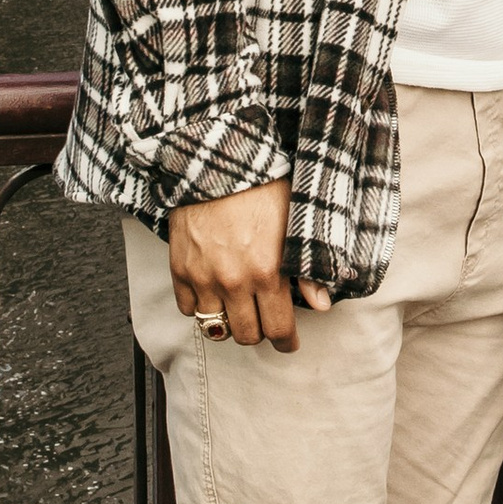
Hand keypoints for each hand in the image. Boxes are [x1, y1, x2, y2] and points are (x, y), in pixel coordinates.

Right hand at [167, 179, 333, 351]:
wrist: (218, 161)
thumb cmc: (263, 186)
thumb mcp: (296, 222)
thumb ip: (310, 268)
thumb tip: (322, 305)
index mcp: (267, 272)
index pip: (278, 330)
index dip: (286, 342)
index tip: (288, 342)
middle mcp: (233, 281)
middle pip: (246, 336)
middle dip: (259, 333)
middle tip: (264, 322)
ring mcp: (203, 277)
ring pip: (215, 328)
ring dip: (228, 323)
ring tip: (238, 310)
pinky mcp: (179, 268)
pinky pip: (187, 309)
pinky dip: (200, 307)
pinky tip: (212, 294)